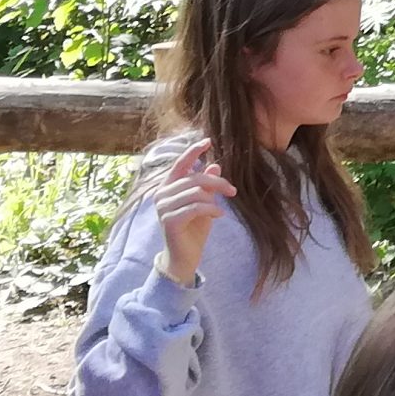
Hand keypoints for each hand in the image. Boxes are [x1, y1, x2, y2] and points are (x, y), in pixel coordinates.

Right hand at [154, 139, 234, 285]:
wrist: (185, 255)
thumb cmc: (194, 227)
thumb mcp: (204, 203)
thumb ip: (206, 185)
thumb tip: (215, 164)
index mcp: (168, 186)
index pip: (180, 164)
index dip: (193, 151)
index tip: (209, 141)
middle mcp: (161, 194)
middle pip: (195, 178)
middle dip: (218, 182)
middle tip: (233, 191)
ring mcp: (163, 207)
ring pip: (196, 192)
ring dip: (213, 200)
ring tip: (218, 210)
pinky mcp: (169, 220)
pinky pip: (196, 207)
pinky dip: (211, 210)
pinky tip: (218, 216)